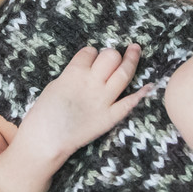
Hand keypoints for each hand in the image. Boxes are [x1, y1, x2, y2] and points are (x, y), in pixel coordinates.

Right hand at [17, 44, 151, 161]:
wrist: (45, 141)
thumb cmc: (43, 114)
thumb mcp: (55, 86)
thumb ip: (72, 76)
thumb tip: (85, 71)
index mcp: (74, 73)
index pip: (89, 52)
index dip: (91, 53)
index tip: (92, 58)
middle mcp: (92, 83)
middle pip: (110, 57)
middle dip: (111, 55)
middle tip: (113, 57)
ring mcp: (103, 100)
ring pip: (123, 73)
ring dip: (130, 60)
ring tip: (135, 50)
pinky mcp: (110, 117)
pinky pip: (129, 103)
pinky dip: (140, 93)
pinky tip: (149, 85)